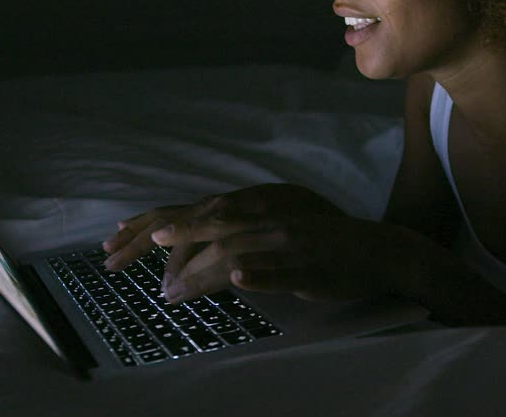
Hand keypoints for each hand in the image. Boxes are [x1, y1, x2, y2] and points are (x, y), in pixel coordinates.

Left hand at [101, 184, 343, 289]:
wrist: (375, 249)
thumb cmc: (326, 243)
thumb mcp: (281, 233)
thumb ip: (247, 236)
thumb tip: (213, 251)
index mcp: (260, 212)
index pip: (204, 215)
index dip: (168, 225)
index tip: (132, 235)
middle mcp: (268, 223)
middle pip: (211, 231)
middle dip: (169, 246)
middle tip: (130, 261)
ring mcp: (287, 245)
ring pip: (238, 254)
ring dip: (201, 273)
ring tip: (171, 293)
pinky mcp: (308, 269)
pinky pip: (279, 271)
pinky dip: (258, 275)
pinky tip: (238, 280)